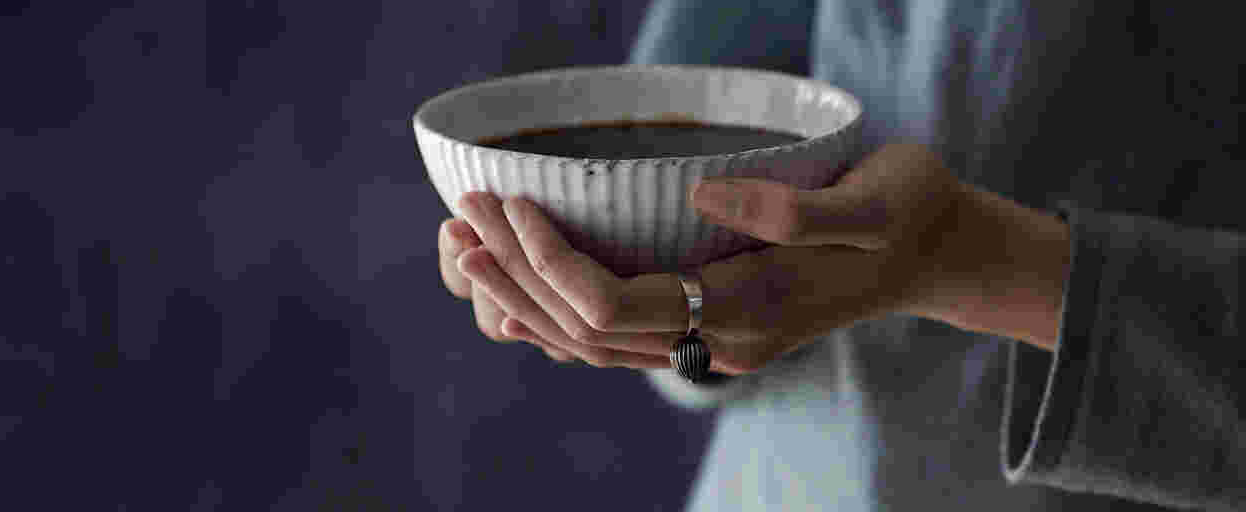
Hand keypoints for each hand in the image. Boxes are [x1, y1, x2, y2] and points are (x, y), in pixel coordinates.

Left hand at [440, 143, 1068, 370]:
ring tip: (467, 248)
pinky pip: (614, 341)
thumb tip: (706, 198)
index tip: (513, 204)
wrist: (939, 254)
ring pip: (591, 344)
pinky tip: (519, 285)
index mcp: (747, 310)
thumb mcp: (876, 199)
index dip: (551, 262)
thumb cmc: (910, 212)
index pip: (614, 305)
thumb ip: (796, 209)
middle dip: (515, 277)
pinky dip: (556, 317)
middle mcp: (718, 340)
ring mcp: (712, 341)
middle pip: (585, 330)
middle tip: (460, 221)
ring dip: (523, 298)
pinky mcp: (708, 326)